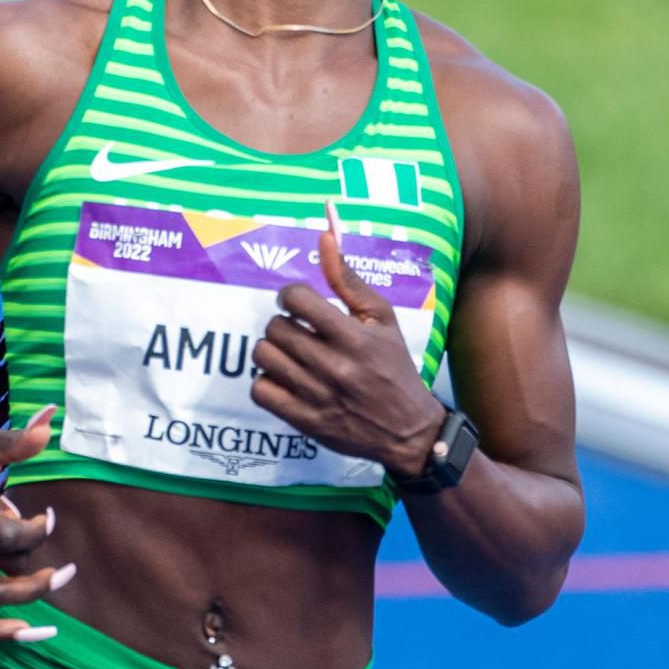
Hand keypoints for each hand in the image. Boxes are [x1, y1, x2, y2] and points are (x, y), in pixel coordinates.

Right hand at [0, 405, 74, 642]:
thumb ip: (14, 440)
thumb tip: (50, 420)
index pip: (4, 536)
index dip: (37, 529)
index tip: (49, 515)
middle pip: (5, 565)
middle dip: (36, 552)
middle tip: (47, 529)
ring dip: (32, 594)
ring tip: (62, 576)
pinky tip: (31, 632)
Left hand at [250, 217, 444, 474]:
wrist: (408, 431)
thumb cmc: (394, 367)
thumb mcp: (382, 320)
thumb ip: (349, 280)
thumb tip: (324, 237)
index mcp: (354, 337)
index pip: (297, 300)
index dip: (290, 296)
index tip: (297, 305)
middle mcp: (334, 367)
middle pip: (276, 328)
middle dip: (283, 324)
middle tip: (298, 332)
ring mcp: (317, 396)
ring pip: (263, 357)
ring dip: (272, 350)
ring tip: (290, 354)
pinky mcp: (305, 421)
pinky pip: (260, 391)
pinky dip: (267, 382)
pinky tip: (285, 379)